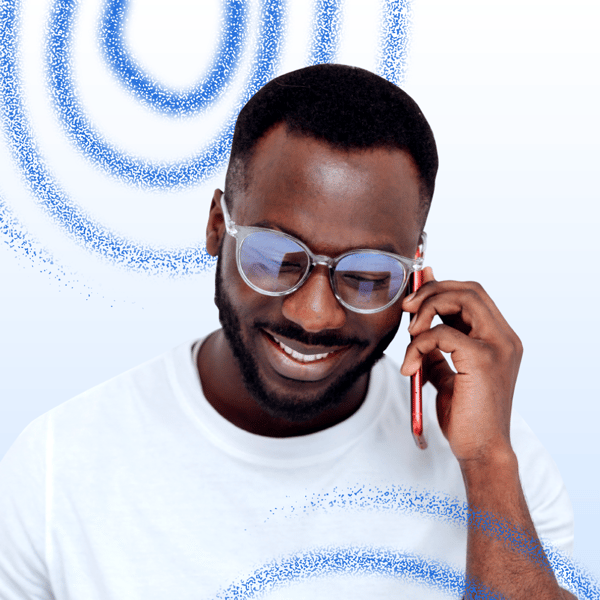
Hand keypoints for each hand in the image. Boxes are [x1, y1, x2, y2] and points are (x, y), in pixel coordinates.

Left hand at [400, 268, 522, 464]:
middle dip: (432, 291)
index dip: (442, 287)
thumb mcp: (447, 373)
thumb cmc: (465, 416)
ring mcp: (497, 346)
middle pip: (469, 289)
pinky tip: (410, 367)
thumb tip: (418, 321)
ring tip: (410, 333)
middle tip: (406, 307)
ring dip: (427, 308)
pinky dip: (418, 344)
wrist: (480, 451)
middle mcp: (504, 338)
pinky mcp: (482, 359)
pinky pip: (441, 333)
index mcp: (499, 339)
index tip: (415, 294)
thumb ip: (437, 346)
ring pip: (461, 299)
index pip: (474, 295)